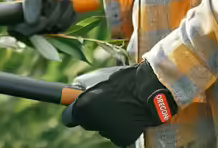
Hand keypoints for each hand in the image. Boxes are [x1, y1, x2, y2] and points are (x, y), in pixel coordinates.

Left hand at [62, 62, 176, 146]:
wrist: (148, 89)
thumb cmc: (123, 80)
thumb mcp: (97, 78)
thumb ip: (83, 90)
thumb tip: (73, 95)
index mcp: (82, 107)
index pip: (68, 118)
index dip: (74, 111)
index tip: (76, 108)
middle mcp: (92, 122)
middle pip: (87, 123)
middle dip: (93, 115)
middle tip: (105, 102)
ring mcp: (107, 132)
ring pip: (103, 129)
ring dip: (107, 120)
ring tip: (120, 106)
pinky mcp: (122, 139)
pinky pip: (116, 135)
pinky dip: (120, 127)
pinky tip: (128, 116)